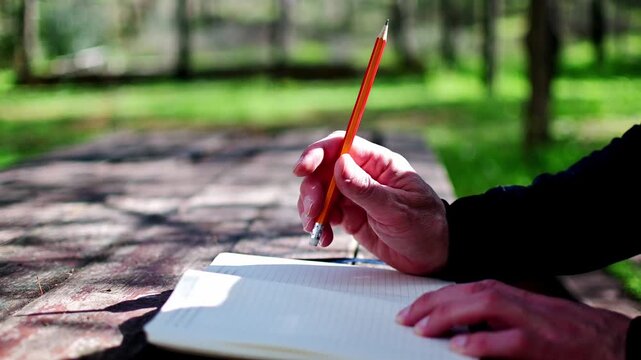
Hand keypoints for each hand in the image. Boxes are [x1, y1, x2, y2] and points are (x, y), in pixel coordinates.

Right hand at [293, 132, 448, 274]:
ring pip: (320, 192)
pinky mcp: (350, 216)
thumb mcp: (397, 210)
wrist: (434, 257)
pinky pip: (325, 213)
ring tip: (316, 228)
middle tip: (313, 210)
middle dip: (312, 188)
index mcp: (380, 164)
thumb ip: (366, 189)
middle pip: (324, 169)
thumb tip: (339, 164)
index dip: (318, 152)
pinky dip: (318, 224)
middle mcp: (364, 175)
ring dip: (311, 208)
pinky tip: (324, 238)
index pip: (343, 145)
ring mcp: (355, 196)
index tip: (303, 169)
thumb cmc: (425, 228)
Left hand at [396, 279, 630, 359]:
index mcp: (508, 295)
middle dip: (431, 304)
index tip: (407, 311)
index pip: (461, 289)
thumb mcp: (521, 317)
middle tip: (404, 319)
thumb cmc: (561, 330)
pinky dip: (482, 342)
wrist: (608, 341)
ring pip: (483, 306)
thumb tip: (453, 328)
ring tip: (422, 329)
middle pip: (466, 292)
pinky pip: (509, 340)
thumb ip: (489, 318)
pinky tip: (459, 347)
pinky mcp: (542, 343)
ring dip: (448, 316)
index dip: (432, 298)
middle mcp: (515, 301)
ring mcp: (530, 321)